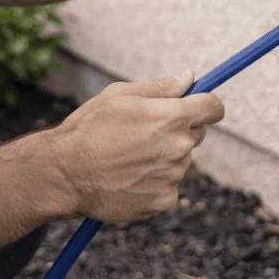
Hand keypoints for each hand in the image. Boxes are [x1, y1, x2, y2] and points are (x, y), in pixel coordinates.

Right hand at [46, 73, 226, 221]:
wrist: (65, 174)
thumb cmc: (89, 128)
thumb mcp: (119, 95)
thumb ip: (160, 87)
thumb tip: (189, 78)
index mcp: (172, 116)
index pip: (213, 107)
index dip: (207, 105)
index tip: (198, 106)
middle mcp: (179, 147)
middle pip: (195, 134)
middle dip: (177, 131)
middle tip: (142, 134)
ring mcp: (173, 176)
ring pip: (179, 161)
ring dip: (163, 158)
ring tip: (127, 158)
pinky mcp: (164, 200)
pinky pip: (168, 186)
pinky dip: (153, 183)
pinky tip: (128, 178)